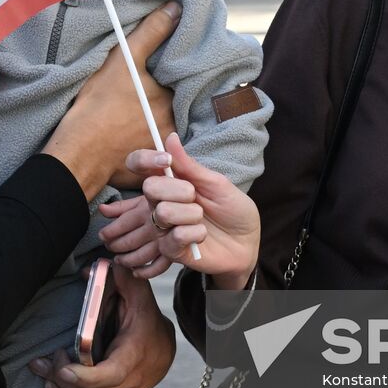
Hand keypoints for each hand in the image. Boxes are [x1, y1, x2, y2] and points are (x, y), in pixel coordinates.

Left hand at [27, 266, 174, 387]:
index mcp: (137, 355)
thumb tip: (97, 266)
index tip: (61, 368)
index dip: (83, 377)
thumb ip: (123, 277)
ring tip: (43, 371)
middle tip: (45, 360)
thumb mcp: (139, 295)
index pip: (109, 376)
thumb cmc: (144, 321)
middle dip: (60, 379)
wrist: (164, 350)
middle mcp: (134, 385)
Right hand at [44, 3, 178, 199]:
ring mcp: (160, 152)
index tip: (152, 76)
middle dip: (160, 102)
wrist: (79, 151)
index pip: (177, 85)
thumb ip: (152, 32)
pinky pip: (152, 155)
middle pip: (170, 108)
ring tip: (131, 117)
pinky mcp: (146, 169)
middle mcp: (172, 127)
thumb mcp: (124, 60)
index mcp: (171, 101)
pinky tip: (127, 139)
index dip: (166, 78)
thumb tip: (176, 8)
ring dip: (152, 125)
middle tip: (139, 97)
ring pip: (161, 131)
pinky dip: (145, 149)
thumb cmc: (100, 104)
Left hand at [97, 195, 169, 278]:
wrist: (194, 208)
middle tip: (109, 247)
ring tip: (120, 260)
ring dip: (127, 260)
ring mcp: (165, 240)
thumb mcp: (144, 200)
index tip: (103, 235)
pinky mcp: (175, 252)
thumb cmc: (165, 202)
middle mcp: (156, 225)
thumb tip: (102, 209)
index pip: (123, 223)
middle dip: (116, 246)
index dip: (110, 231)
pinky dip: (145, 272)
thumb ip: (122, 206)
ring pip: (141, 256)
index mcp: (147, 209)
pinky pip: (158, 266)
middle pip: (130, 241)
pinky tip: (136, 271)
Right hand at [126, 132, 259, 289]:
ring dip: (191, 214)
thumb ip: (189, 165)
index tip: (166, 160)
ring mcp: (163, 226)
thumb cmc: (232, 209)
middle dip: (178, 189)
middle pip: (149, 187)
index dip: (144, 159)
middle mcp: (161, 202)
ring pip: (162, 212)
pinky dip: (196, 233)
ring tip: (202, 219)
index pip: (139, 164)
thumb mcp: (216, 183)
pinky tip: (202, 235)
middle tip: (195, 196)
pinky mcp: (170, 249)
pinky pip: (175, 236)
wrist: (247, 241)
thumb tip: (170, 137)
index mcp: (170, 181)